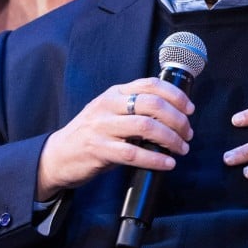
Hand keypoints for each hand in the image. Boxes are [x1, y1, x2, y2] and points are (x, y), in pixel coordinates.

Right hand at [36, 77, 194, 200]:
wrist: (57, 155)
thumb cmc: (92, 134)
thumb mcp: (111, 112)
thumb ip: (135, 108)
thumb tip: (173, 113)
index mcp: (115, 93)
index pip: (151, 84)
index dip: (175, 95)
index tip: (190, 109)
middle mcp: (109, 106)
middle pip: (153, 105)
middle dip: (177, 120)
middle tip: (188, 134)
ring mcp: (102, 127)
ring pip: (146, 127)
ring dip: (171, 139)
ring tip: (181, 149)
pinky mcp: (99, 150)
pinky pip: (133, 153)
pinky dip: (155, 159)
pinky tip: (167, 163)